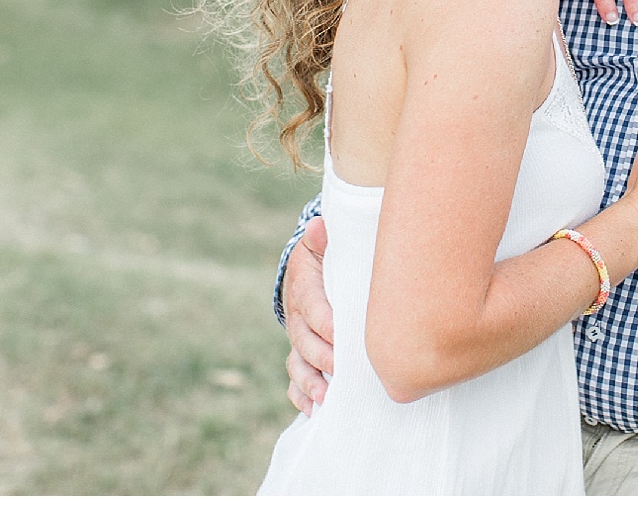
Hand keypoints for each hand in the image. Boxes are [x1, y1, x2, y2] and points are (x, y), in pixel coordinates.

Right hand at [283, 217, 334, 414]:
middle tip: (340, 368)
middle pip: (304, 340)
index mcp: (304, 288)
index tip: (342, 335)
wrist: (310, 270)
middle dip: (321, 357)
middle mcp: (297, 316)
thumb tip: (318, 226)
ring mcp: (298, 338)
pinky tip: (314, 410)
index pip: (312, 307)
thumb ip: (322, 238)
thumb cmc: (326, 257)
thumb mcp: (323, 242)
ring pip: (298, 363)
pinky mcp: (301, 354)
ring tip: (325, 399)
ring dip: (310, 382)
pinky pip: (295, 378)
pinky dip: (301, 395)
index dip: (325, 323)